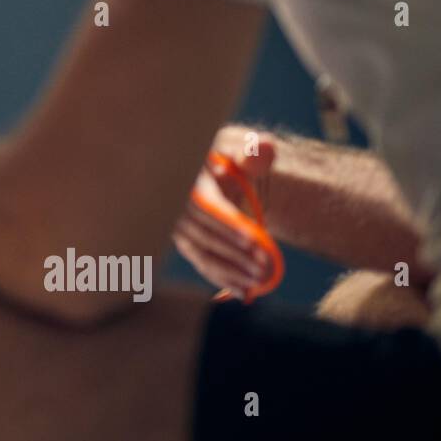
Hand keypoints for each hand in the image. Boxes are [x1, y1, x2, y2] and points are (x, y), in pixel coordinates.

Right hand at [173, 130, 277, 298]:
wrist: (205, 171)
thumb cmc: (226, 158)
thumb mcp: (237, 150)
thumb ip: (253, 151)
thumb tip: (265, 148)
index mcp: (187, 180)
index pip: (205, 207)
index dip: (228, 225)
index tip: (255, 239)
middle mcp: (174, 205)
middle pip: (203, 235)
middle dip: (234, 254)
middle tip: (263, 268)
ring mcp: (176, 226)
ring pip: (200, 253)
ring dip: (229, 272)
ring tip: (257, 284)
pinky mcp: (183, 242)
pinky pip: (201, 262)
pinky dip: (221, 278)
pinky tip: (244, 293)